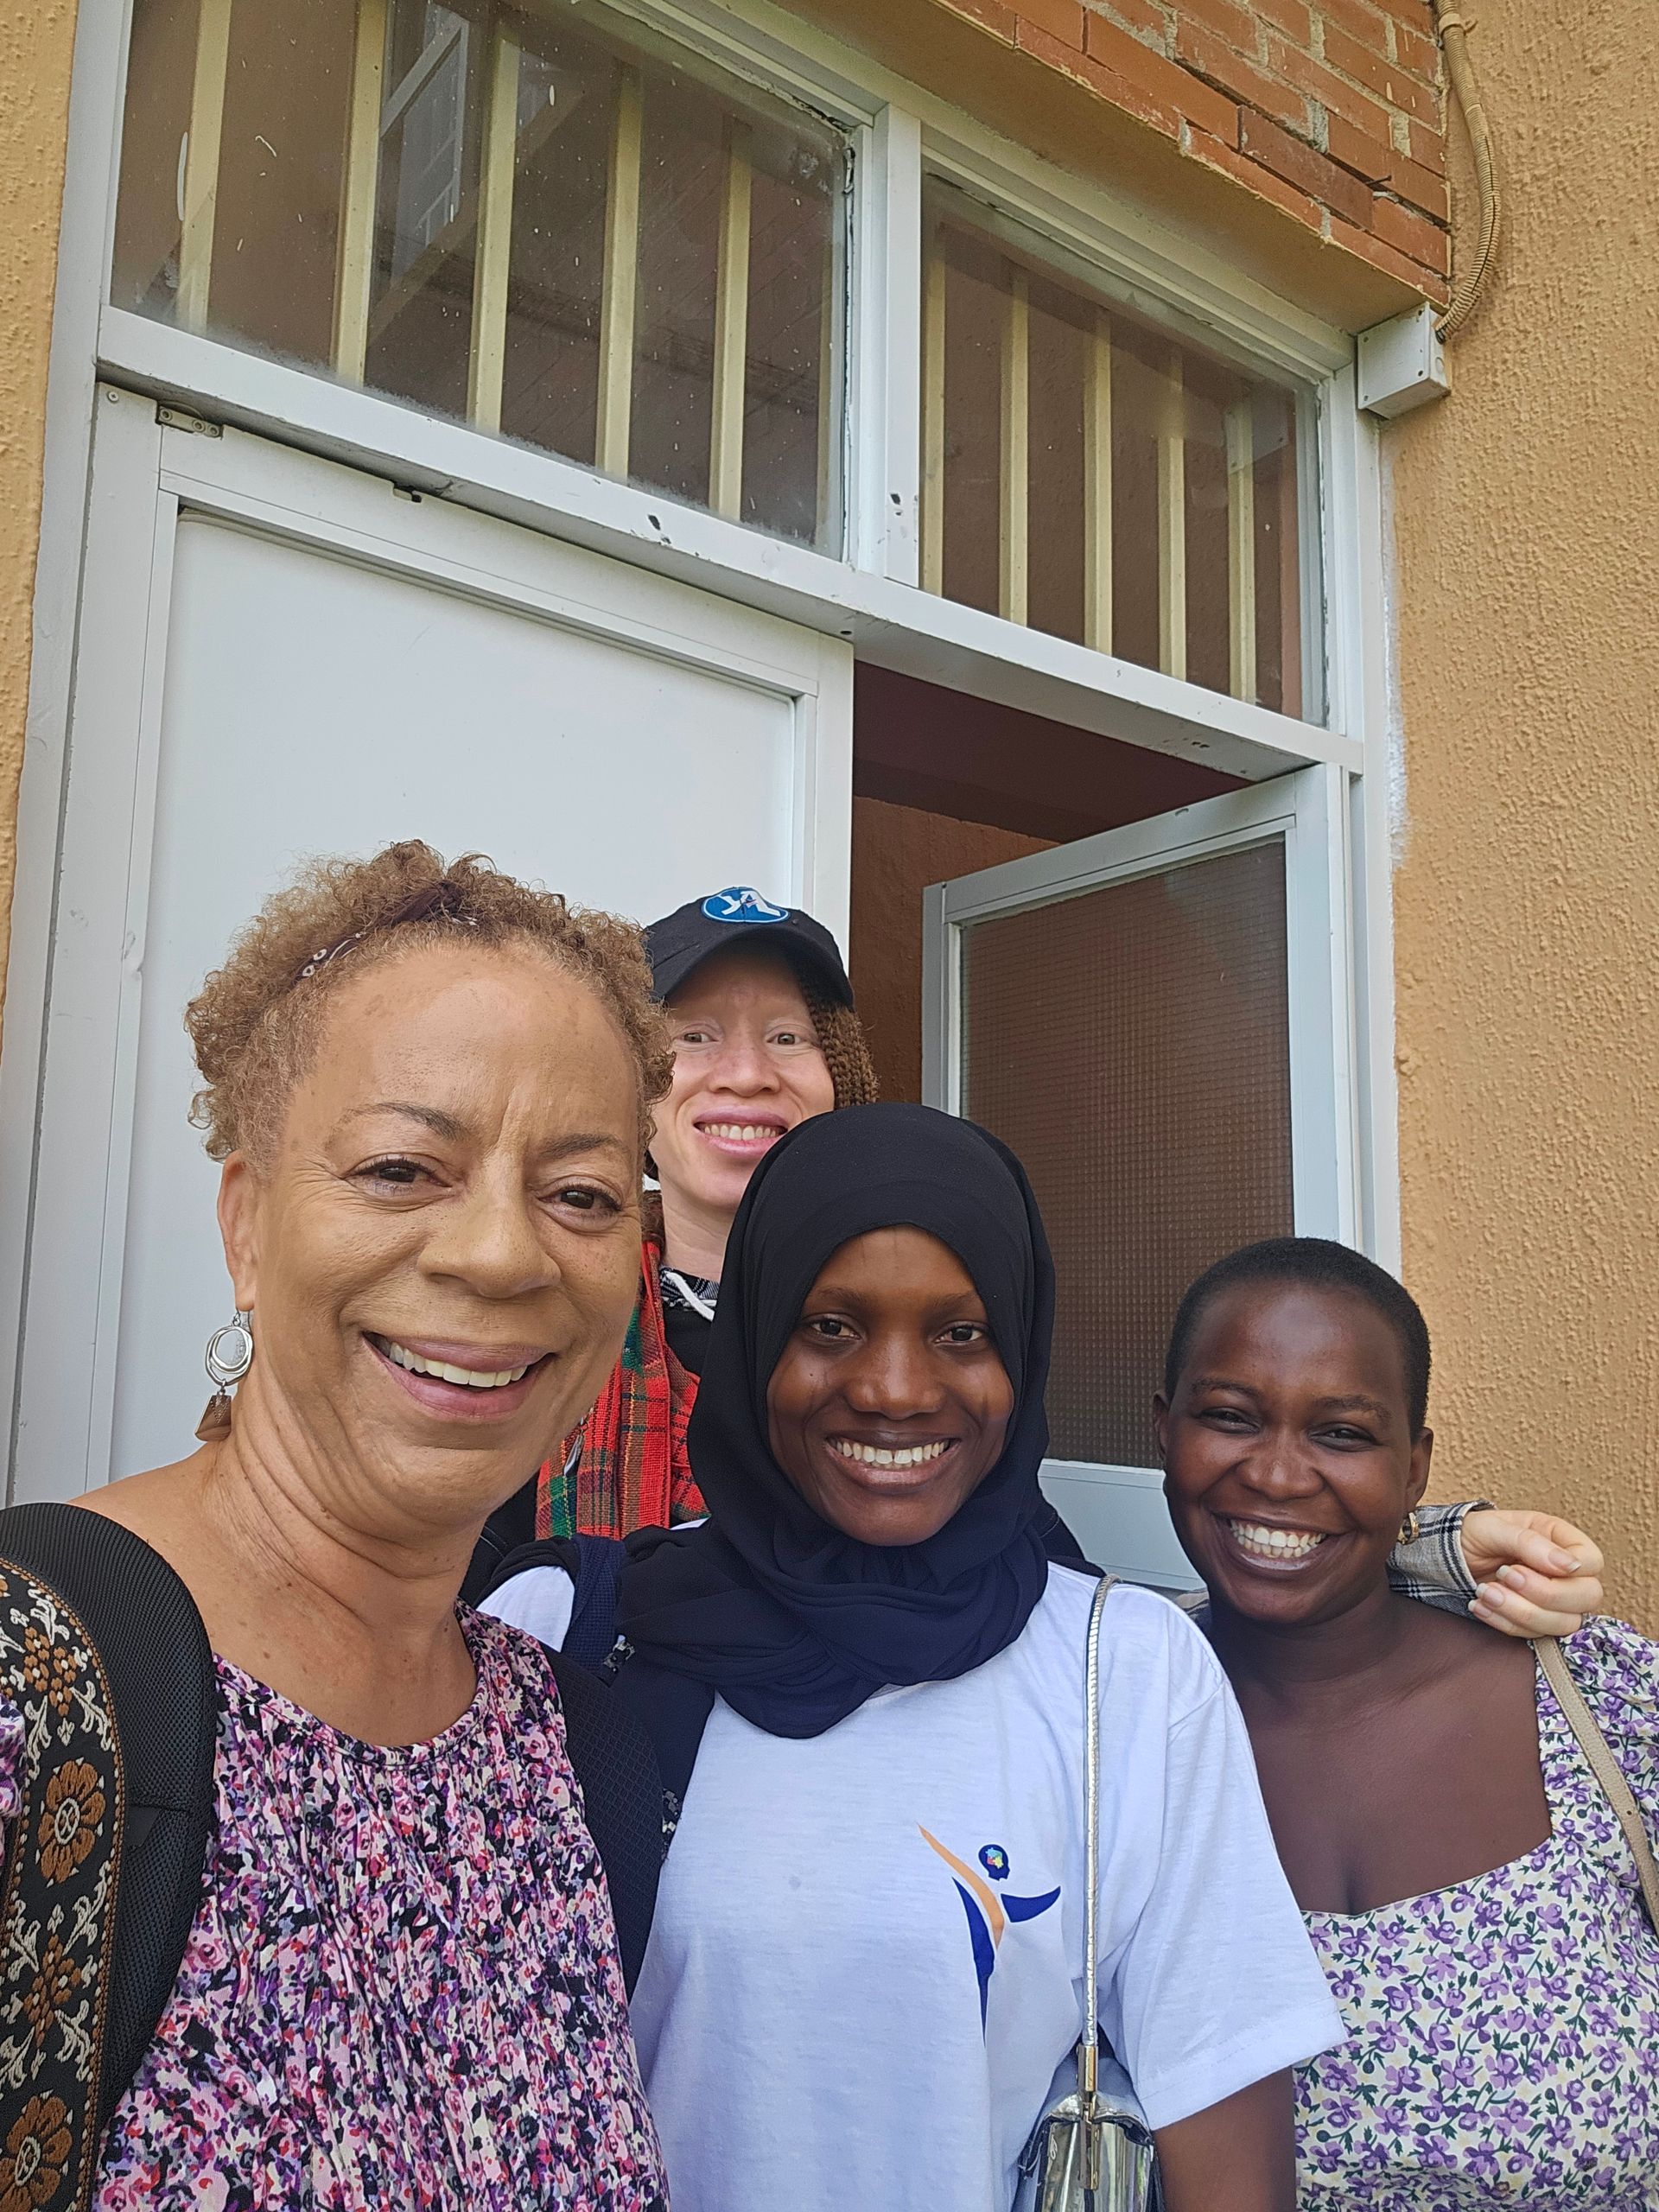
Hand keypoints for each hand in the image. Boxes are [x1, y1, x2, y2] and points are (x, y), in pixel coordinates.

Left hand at [1460, 1509, 1604, 1638]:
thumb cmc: (1478, 1533)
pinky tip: (1480, 1606)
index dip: (1566, 1571)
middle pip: (1587, 1598)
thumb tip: (1569, 1565)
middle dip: (1543, 1594)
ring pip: (1564, 1623)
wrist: (1449, 1554)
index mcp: (1563, 1541)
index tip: (1522, 1565)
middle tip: (1503, 1576)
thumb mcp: (1497, 1528)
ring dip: (1521, 1612)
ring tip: (1485, 1593)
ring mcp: (1555, 1600)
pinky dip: (1505, 1623)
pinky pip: (1535, 1635)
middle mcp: (1567, 1573)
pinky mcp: (1536, 1621)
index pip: (1592, 1562)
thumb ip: (1531, 1543)